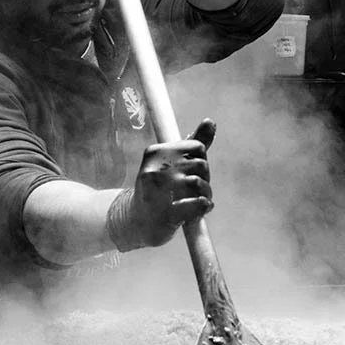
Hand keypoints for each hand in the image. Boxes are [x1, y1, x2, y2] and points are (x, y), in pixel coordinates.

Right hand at [107, 119, 215, 249]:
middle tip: (193, 191)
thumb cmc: (157, 190)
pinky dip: (204, 207)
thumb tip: (210, 121)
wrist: (134, 223)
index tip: (189, 173)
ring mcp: (159, 191)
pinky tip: (198, 211)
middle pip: (201, 165)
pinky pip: (200, 203)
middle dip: (204, 179)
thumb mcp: (170, 164)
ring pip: (200, 184)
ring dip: (205, 195)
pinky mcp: (166, 213)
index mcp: (155, 153)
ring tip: (197, 201)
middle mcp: (155, 169)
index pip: (197, 147)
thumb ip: (192, 144)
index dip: (200, 161)